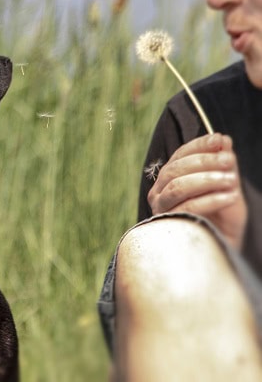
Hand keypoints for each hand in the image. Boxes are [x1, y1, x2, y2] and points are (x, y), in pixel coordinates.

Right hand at [147, 134, 247, 249]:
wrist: (221, 250)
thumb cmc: (223, 219)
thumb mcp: (227, 187)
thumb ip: (224, 166)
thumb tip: (223, 140)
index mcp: (170, 179)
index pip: (179, 156)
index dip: (198, 146)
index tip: (220, 139)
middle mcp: (159, 193)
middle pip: (175, 170)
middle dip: (203, 161)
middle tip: (229, 160)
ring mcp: (161, 210)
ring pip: (177, 187)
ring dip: (206, 180)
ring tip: (232, 181)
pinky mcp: (169, 226)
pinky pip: (188, 208)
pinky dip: (211, 199)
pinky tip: (230, 197)